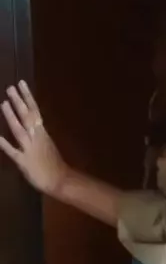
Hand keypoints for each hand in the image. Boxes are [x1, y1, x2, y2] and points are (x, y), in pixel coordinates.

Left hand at [0, 81, 69, 195]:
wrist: (61, 180)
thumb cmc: (54, 164)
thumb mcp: (46, 145)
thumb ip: (37, 135)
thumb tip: (31, 124)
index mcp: (42, 132)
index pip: (34, 110)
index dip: (27, 96)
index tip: (21, 83)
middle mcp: (36, 137)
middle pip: (27, 116)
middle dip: (19, 101)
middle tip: (11, 87)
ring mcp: (30, 148)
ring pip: (20, 129)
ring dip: (11, 116)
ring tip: (4, 103)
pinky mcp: (24, 161)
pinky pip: (13, 152)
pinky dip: (5, 144)